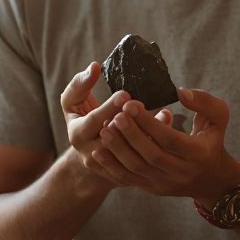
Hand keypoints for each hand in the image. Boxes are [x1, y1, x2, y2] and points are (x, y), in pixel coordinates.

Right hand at [60, 62, 173, 179]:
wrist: (87, 149)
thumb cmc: (81, 116)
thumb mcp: (73, 101)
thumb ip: (80, 84)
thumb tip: (94, 66)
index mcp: (77, 134)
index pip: (93, 121)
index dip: (109, 108)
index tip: (126, 94)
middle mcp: (90, 153)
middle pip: (113, 140)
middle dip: (130, 123)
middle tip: (144, 105)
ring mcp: (108, 166)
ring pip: (130, 153)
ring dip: (147, 134)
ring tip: (163, 113)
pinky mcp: (124, 173)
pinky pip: (142, 159)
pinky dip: (155, 143)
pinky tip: (166, 123)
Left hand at [92, 87, 239, 202]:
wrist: (212, 179)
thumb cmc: (213, 139)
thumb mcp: (219, 117)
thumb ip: (204, 102)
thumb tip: (180, 92)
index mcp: (198, 153)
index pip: (169, 139)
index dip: (149, 123)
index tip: (131, 105)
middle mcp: (181, 172)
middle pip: (151, 155)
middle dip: (131, 135)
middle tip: (114, 115)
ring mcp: (165, 183)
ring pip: (137, 169)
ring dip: (118, 150)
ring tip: (104, 129)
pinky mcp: (152, 189)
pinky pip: (129, 180)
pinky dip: (112, 166)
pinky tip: (98, 150)